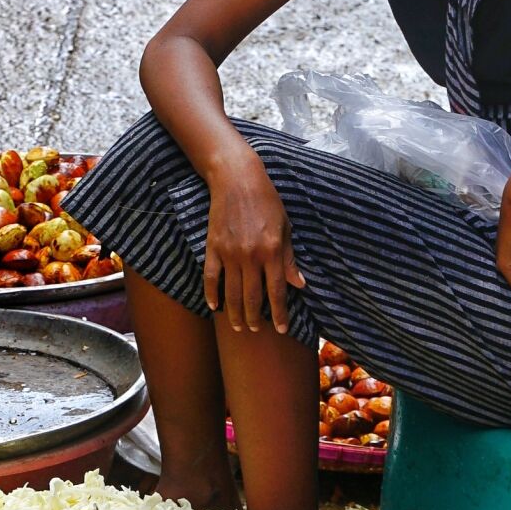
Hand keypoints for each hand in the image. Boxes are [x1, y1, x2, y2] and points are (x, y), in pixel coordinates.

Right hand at [204, 147, 304, 332]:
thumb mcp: (285, 227)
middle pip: (252, 297)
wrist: (237, 180)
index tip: (281, 329)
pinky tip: (215, 307)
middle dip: (255, 318)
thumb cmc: (266, 201)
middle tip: (256, 329)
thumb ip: (290, 259)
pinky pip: (211, 278)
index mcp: (272, 251)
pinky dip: (211, 294)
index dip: (280, 313)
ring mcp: (230, 253)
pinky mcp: (213, 248)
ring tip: (239, 327)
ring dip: (235, 313)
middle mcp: (251, 256)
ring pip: (232, 293)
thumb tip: (300, 284)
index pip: (277, 291)